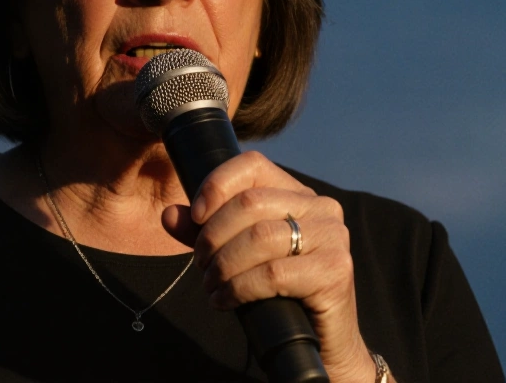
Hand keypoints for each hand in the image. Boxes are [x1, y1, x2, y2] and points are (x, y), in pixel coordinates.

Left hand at [161, 152, 377, 382]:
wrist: (321, 341)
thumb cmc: (278, 293)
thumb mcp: (236, 256)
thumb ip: (204, 232)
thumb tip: (170, 215)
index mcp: (298, 194)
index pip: (252, 165)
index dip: (216, 185)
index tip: (195, 217)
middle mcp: (321, 208)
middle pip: (250, 202)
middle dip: (213, 235)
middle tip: (202, 264)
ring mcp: (333, 237)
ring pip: (259, 237)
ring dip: (223, 264)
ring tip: (211, 285)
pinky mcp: (335, 271)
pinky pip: (272, 273)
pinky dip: (238, 288)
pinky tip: (225, 301)